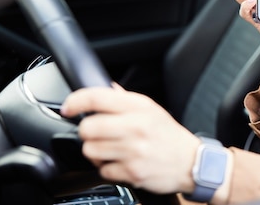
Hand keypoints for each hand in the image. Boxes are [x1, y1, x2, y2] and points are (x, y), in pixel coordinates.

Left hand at [61, 84, 198, 193]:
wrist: (191, 163)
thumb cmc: (169, 136)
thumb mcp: (152, 110)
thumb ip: (126, 99)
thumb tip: (105, 88)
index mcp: (139, 107)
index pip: (97, 97)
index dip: (76, 101)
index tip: (69, 107)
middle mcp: (135, 127)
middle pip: (87, 127)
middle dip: (87, 132)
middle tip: (97, 133)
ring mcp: (133, 151)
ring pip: (90, 150)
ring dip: (95, 152)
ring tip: (109, 150)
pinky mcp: (132, 172)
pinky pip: (102, 170)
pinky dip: (107, 168)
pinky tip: (119, 162)